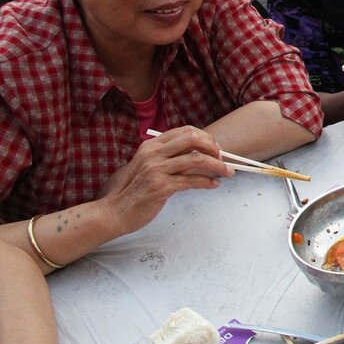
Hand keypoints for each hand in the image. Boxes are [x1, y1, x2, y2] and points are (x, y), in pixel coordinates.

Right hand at [99, 127, 230, 236]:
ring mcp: (157, 169)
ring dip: (217, 166)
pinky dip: (208, 182)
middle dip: (213, 148)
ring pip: (197, 160)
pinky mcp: (161, 187)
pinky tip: (214, 185)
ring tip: (227, 172)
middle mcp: (154, 153)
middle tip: (223, 158)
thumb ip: (169, 157)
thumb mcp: (148, 166)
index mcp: (152, 145)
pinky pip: (192, 181)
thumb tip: (198, 154)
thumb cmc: (134, 190)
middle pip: (193, 139)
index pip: (185, 132)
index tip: (216, 148)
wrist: (114, 212)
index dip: (205, 138)